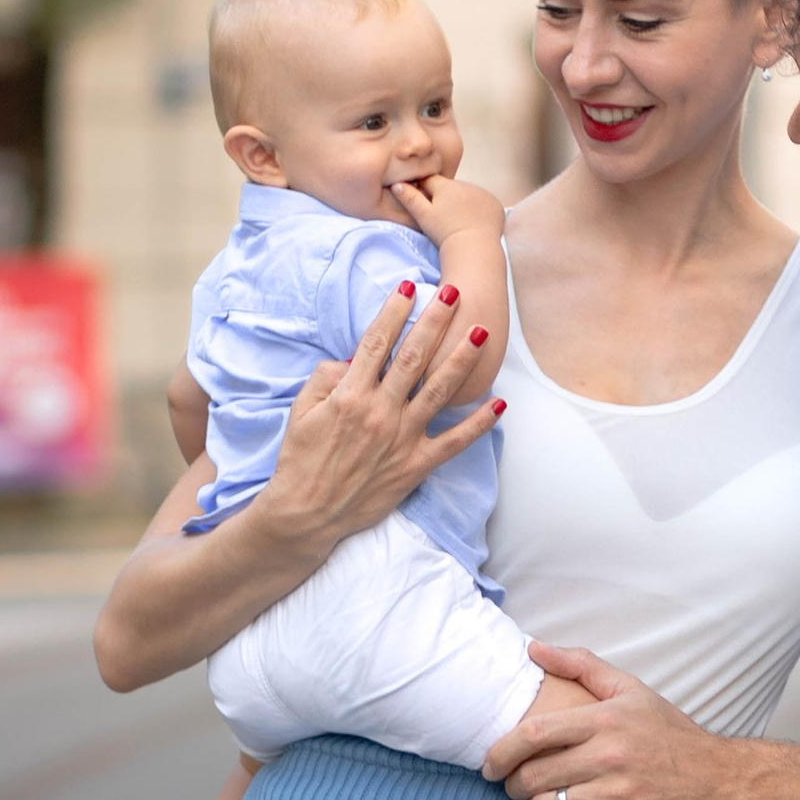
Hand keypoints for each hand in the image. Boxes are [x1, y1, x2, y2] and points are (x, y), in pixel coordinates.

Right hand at [261, 279, 500, 548]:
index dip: (393, 311)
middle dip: (435, 321)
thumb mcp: (301, 412)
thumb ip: (325, 379)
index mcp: (350, 395)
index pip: (376, 343)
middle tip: (453, 292)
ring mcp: (401, 439)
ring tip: (480, 332)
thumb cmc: (300, 461)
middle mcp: (380, 412)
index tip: (408, 286)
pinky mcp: (416, 466)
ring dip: (461, 359)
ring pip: (438, 391)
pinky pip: (453, 443)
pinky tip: (499, 404)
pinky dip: (478, 424)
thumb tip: (352, 360)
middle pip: (414, 357)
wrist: (307, 513)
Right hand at [388, 168, 504, 250]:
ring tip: (459, 222)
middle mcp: (466, 185)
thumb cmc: (445, 235)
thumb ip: (410, 199)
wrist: (475, 250)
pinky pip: (484, 203)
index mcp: (446, 186)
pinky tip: (475, 223)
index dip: (424, 191)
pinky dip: (480, 210)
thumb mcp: (423, 217)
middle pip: (450, 188)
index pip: (430, 180)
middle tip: (444, 217)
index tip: (426, 206)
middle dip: (446, 197)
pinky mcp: (496, 205)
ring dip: (463, 203)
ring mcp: (483, 194)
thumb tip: (396, 184)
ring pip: (468, 195)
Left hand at [483, 643, 742, 799]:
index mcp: (607, 720)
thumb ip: (581, 666)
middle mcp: (611, 756)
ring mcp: (619, 796)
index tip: (490, 764)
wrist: (723, 781)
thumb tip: (533, 649)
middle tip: (514, 787)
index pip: (534, 734)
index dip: (500, 751)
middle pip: (534, 776)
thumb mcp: (632, 690)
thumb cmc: (672, 735)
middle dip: (513, 785)